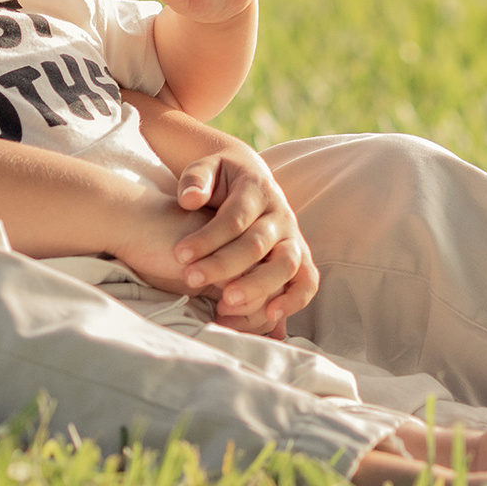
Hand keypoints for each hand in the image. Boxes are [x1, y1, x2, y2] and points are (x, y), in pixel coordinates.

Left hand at [171, 144, 317, 334]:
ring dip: (257, 286)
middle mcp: (280, 214)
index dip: (208, 237)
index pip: (234, 217)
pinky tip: (269, 317)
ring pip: (286, 263)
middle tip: (192, 279)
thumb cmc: (220, 177)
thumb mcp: (205, 168)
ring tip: (225, 303)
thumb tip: (191, 199)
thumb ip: (196, 180)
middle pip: (257, 243)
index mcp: (256, 189)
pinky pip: (307, 281)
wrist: (247, 176)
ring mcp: (293, 236)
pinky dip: (294, 300)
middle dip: (223, 264)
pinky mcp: (299, 256)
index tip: (179, 254)